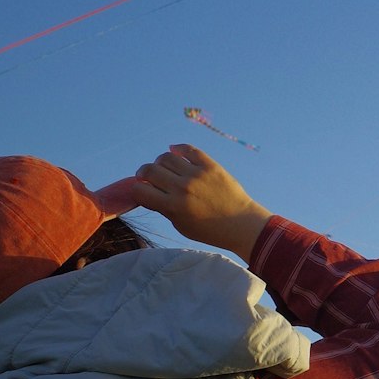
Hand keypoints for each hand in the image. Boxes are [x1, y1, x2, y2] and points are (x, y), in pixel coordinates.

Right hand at [131, 143, 271, 260]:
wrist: (242, 224)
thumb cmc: (209, 229)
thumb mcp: (180, 225)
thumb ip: (162, 208)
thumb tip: (145, 191)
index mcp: (173, 206)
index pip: (139, 190)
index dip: (136, 189)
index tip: (142, 189)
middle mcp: (182, 188)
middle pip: (149, 170)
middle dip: (144, 174)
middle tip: (149, 177)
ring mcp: (197, 175)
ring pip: (166, 157)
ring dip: (160, 162)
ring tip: (165, 169)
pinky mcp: (210, 166)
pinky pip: (188, 149)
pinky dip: (178, 149)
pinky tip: (176, 153)